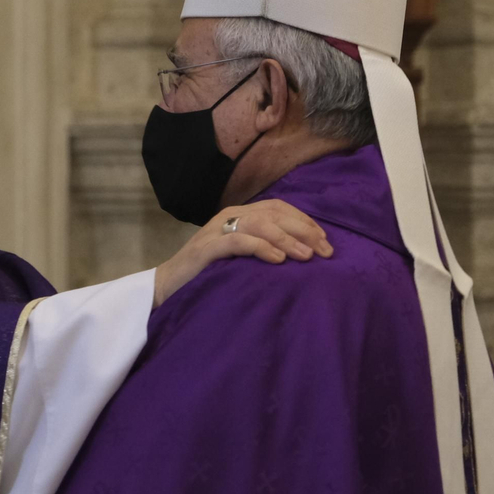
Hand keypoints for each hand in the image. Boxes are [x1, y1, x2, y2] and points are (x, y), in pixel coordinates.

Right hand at [153, 200, 332, 306]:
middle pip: (273, 213)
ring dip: (287, 239)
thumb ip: (263, 248)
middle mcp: (228, 216)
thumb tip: (303, 253)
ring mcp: (215, 231)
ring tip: (307, 256)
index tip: (325, 241)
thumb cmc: (209, 273)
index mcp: (238, 215)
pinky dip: (261, 247)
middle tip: (325, 251)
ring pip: (258, 224)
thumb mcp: (241, 256)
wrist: (168, 286)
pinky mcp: (205, 249)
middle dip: (303, 230)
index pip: (277, 208)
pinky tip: (278, 260)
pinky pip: (237, 241)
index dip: (304, 221)